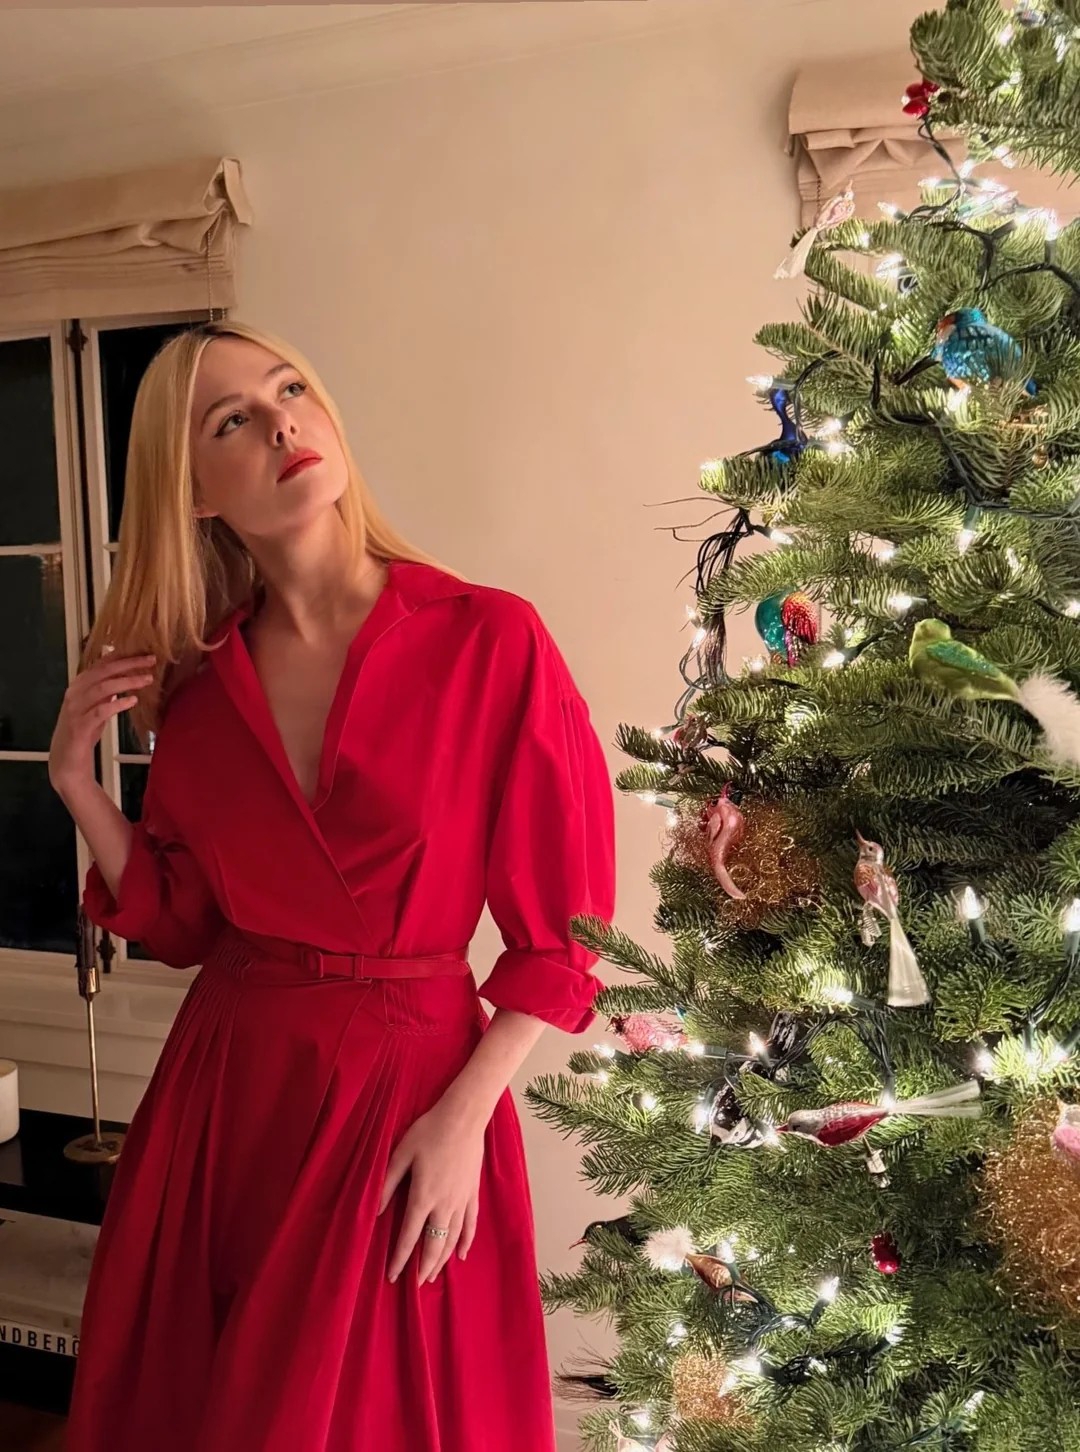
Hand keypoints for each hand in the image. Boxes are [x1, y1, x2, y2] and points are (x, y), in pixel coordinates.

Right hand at [49, 649, 157, 791]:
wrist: (66, 759)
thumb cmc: (83, 731)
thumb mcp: (96, 705)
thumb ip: (107, 690)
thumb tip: (126, 674)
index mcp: (79, 685)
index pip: (101, 664)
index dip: (123, 656)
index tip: (143, 652)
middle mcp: (75, 693)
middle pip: (103, 671)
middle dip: (129, 664)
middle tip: (150, 660)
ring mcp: (76, 709)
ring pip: (102, 688)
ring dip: (127, 681)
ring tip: (147, 679)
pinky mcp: (80, 726)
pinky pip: (100, 711)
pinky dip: (117, 704)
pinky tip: (132, 701)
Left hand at [378, 1103, 484, 1283]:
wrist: (464, 1117)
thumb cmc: (429, 1131)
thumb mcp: (401, 1154)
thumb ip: (388, 1184)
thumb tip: (376, 1212)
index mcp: (423, 1197)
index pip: (408, 1237)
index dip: (399, 1259)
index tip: (392, 1277)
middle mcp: (444, 1205)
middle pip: (434, 1246)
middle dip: (423, 1267)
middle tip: (415, 1284)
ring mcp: (461, 1200)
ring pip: (452, 1239)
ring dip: (442, 1260)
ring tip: (433, 1276)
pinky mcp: (473, 1193)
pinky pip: (470, 1224)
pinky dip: (466, 1242)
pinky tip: (461, 1254)